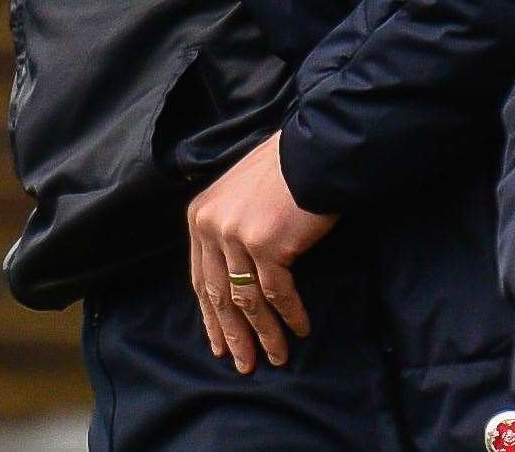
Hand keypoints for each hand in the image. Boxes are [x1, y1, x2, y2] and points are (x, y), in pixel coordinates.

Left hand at [186, 130, 338, 371]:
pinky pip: (277, 292)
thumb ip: (228, 225)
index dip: (211, 317)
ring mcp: (236, 237)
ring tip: (275, 357)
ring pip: (248, 300)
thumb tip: (232, 270)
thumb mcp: (239, 192)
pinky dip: (289, 315)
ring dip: (264, 333)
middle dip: (233, 334)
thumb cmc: (284, 168)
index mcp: (200, 216)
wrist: (314, 152)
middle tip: (243, 363)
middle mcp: (212, 227)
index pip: (202, 279)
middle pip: (219, 295)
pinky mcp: (266, 245)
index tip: (220, 343)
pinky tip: (300, 329)